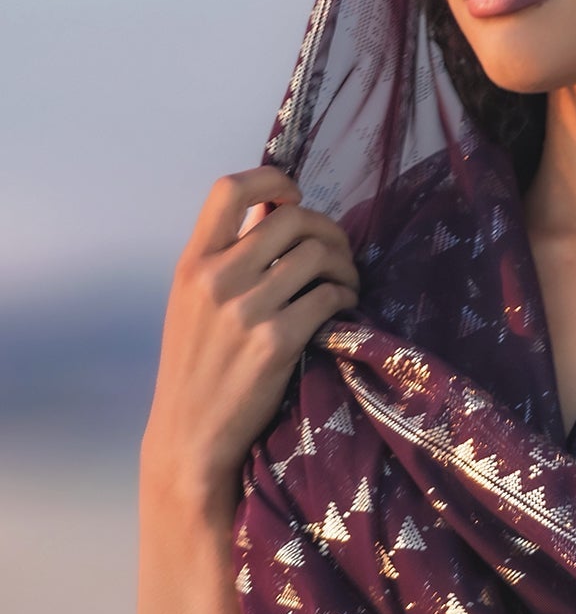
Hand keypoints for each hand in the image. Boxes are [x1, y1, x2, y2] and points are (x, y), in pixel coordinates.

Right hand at [141, 166, 360, 494]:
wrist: (190, 434)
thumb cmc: (197, 366)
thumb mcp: (194, 302)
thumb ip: (227, 258)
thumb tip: (274, 212)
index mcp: (192, 262)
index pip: (229, 189)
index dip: (272, 179)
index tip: (294, 197)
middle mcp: (216, 279)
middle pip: (291, 218)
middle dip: (327, 230)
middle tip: (337, 253)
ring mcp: (246, 310)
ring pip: (317, 255)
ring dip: (345, 265)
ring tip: (346, 284)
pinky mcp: (277, 342)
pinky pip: (329, 297)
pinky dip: (346, 297)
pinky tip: (344, 310)